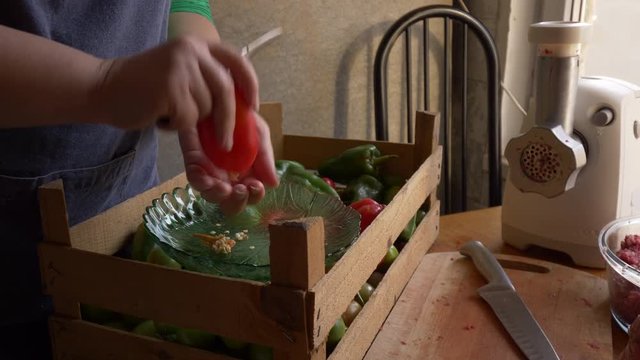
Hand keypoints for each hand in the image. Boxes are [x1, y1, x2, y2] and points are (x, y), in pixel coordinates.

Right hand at [92, 36, 258, 141]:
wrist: (103, 88)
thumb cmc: (144, 89)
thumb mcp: (181, 74)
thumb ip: (207, 83)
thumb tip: (242, 111)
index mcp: (198, 45)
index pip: (237, 62)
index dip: (250, 86)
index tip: (253, 107)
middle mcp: (192, 50)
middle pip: (226, 91)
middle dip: (228, 121)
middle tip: (226, 143)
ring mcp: (181, 67)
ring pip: (206, 109)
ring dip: (191, 121)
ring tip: (168, 112)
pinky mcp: (170, 88)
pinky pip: (188, 119)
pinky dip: (176, 126)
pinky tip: (159, 117)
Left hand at [179, 112, 278, 214]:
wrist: (221, 98)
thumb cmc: (242, 118)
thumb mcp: (259, 134)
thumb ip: (265, 158)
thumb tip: (274, 183)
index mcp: (248, 174)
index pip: (251, 195)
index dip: (254, 196)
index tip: (254, 185)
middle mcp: (229, 178)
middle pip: (230, 204)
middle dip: (235, 201)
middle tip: (238, 189)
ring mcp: (210, 172)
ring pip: (210, 195)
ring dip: (216, 193)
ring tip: (219, 183)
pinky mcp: (193, 161)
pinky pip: (194, 176)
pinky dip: (198, 177)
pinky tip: (202, 170)